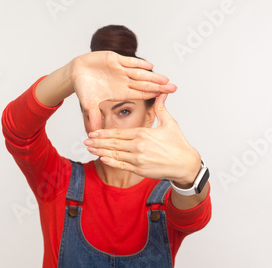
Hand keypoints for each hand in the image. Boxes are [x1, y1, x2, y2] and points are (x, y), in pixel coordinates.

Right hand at [70, 51, 176, 131]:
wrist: (75, 72)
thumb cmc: (83, 88)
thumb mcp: (89, 103)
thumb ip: (93, 116)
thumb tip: (94, 132)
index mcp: (120, 92)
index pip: (140, 94)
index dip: (152, 95)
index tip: (165, 97)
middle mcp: (123, 81)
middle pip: (144, 84)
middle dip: (158, 85)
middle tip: (173, 88)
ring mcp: (120, 69)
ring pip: (139, 73)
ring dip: (152, 76)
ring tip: (165, 79)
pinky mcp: (114, 59)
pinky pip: (129, 62)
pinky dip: (138, 64)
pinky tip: (150, 66)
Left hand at [83, 93, 200, 183]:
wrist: (185, 164)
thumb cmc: (178, 144)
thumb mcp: (169, 123)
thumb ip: (161, 108)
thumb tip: (162, 93)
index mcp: (143, 134)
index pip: (118, 133)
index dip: (104, 133)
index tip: (93, 132)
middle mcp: (138, 147)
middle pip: (113, 144)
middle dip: (98, 142)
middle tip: (86, 141)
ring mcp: (138, 159)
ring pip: (115, 155)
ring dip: (101, 152)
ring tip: (90, 149)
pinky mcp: (140, 170)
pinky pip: (121, 165)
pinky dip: (111, 162)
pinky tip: (102, 159)